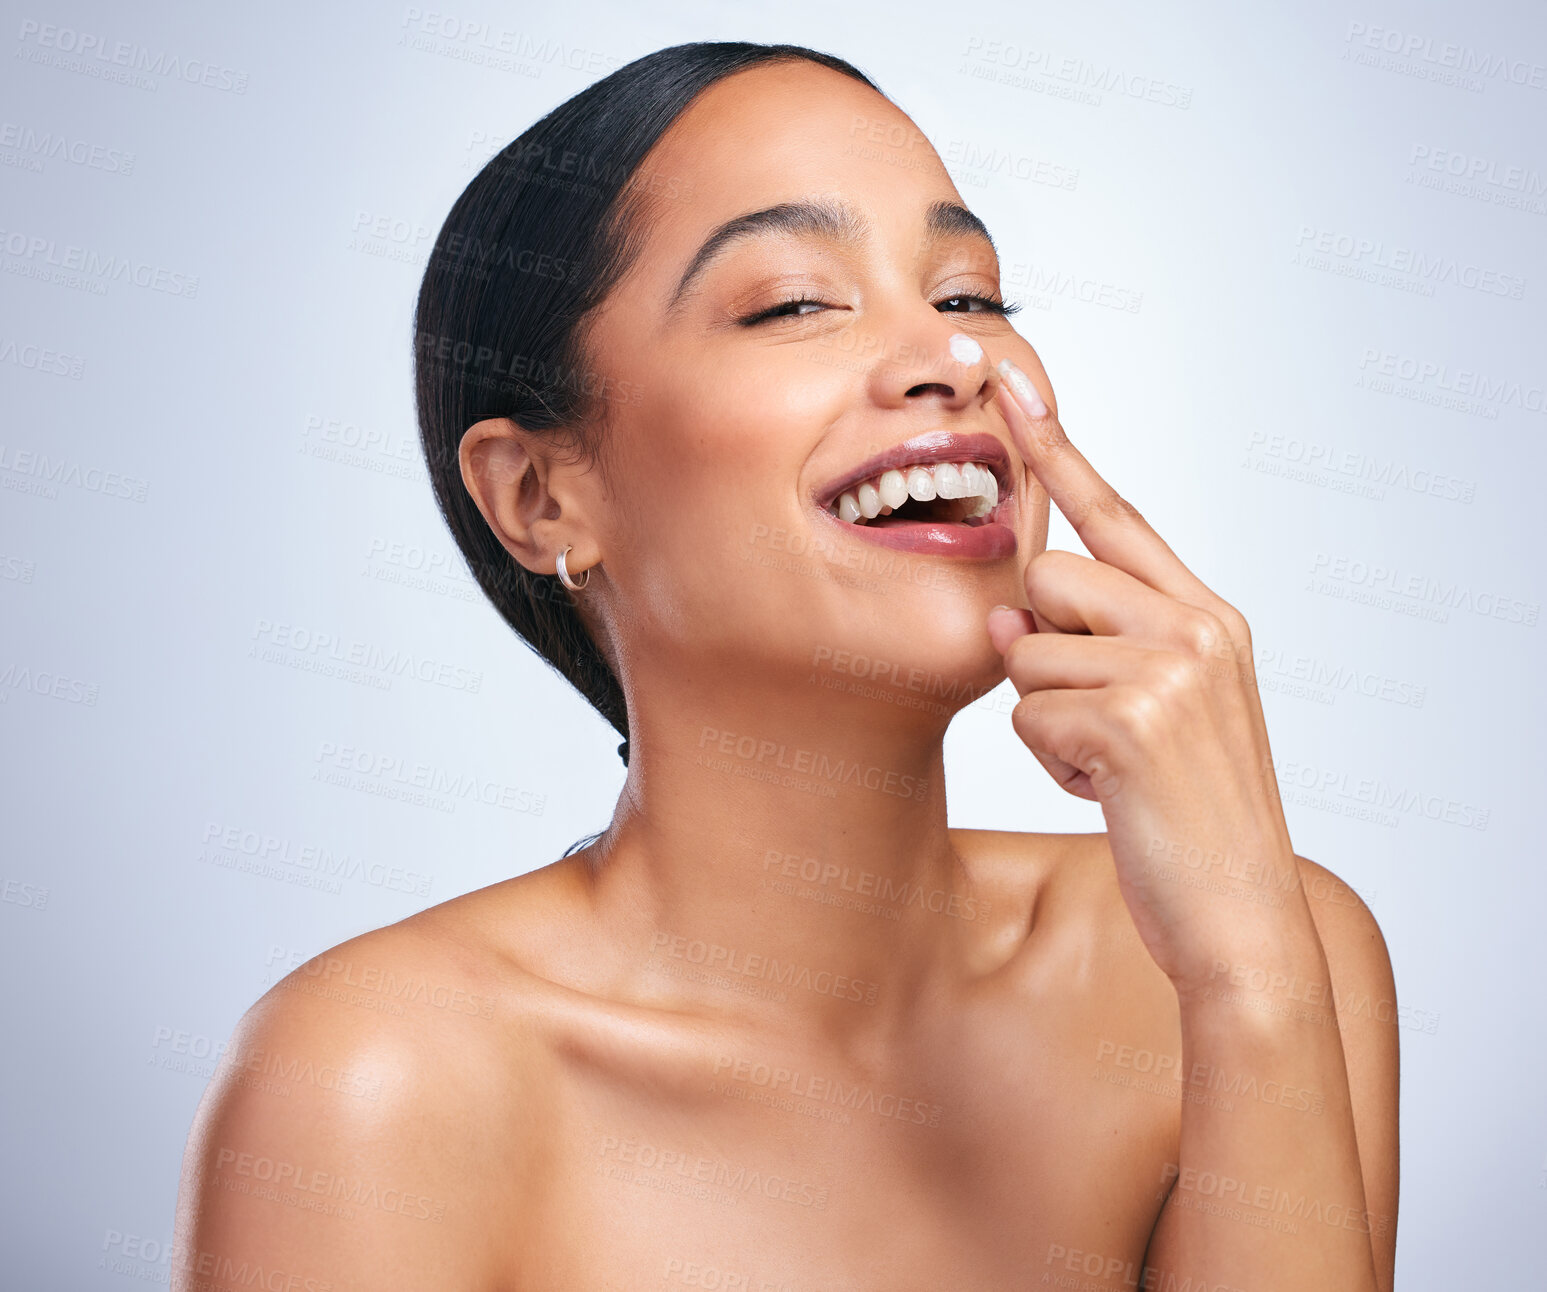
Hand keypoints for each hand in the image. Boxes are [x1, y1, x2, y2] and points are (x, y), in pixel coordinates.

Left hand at [984, 357, 1311, 992]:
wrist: (1238, 917)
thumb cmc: (1185, 817)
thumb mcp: (1147, 717)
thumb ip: (1085, 650)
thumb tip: (1005, 618)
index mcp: (1208, 616)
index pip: (1117, 516)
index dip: (1059, 450)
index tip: (1009, 384)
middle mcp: (1198, 626)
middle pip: (1046, 578)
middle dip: (1040, 651)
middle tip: (1095, 720)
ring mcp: (1173, 669)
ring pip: (1026, 651)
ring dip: (1046, 719)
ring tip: (1110, 766)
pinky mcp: (1134, 718)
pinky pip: (1027, 713)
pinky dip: (1049, 761)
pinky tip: (1107, 792)